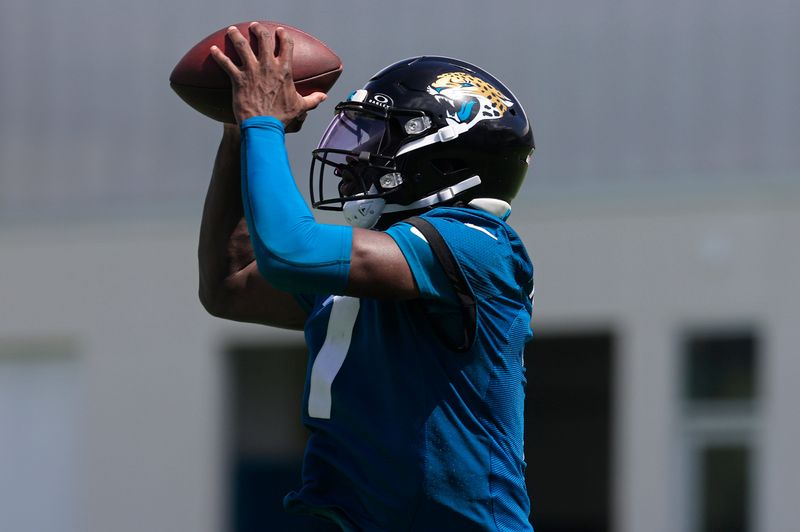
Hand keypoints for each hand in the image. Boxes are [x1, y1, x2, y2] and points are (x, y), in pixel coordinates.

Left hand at [210, 23, 326, 130]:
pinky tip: (212, 50)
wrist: (264, 126)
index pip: (286, 45)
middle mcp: (267, 66)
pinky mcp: (238, 79)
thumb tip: (324, 97)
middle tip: (254, 26)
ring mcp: (252, 71)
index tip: (280, 31)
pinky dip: (218, 56)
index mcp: (284, 70)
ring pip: (242, 46)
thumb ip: (313, 100)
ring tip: (232, 30)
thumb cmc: (282, 117)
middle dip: (258, 30)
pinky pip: (225, 64)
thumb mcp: (300, 107)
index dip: (283, 36)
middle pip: (263, 39)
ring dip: (236, 36)